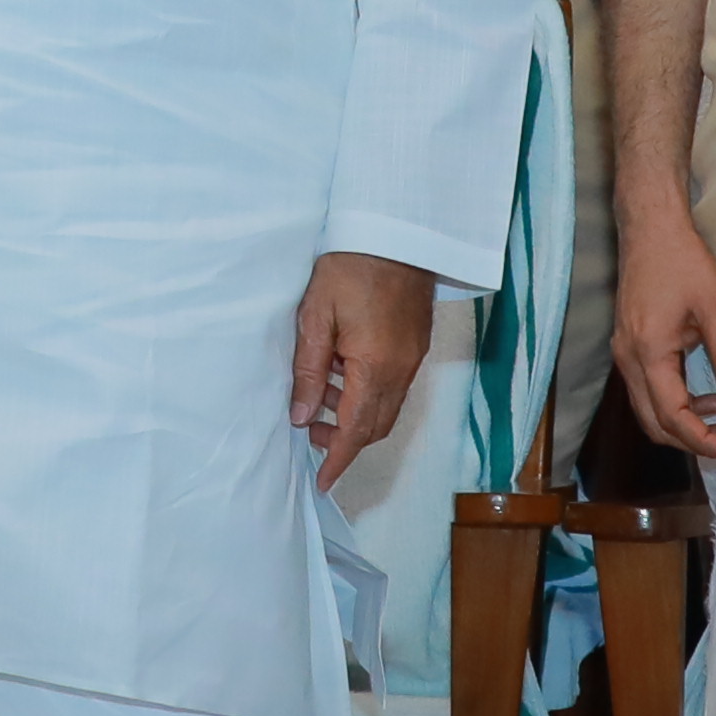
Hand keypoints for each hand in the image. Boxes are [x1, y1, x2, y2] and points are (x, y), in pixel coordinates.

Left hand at [286, 249, 429, 485]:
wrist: (396, 233)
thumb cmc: (350, 268)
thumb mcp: (316, 318)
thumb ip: (308, 371)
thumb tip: (300, 415)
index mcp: (375, 368)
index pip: (355, 431)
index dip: (337, 459)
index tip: (323, 482)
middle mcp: (400, 370)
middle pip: (374, 427)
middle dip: (343, 441)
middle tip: (309, 433)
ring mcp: (412, 359)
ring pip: (385, 409)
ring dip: (355, 418)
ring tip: (319, 401)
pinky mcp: (415, 346)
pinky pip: (393, 387)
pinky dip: (367, 395)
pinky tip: (342, 375)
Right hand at [612, 187, 715, 464]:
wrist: (650, 228)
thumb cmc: (682, 261)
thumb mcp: (714, 304)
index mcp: (648, 353)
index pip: (672, 415)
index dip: (703, 439)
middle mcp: (629, 360)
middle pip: (654, 423)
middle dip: (694, 442)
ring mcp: (626, 354)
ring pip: (649, 410)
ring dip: (686, 426)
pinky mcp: (631, 346)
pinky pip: (650, 391)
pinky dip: (677, 404)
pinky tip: (710, 397)